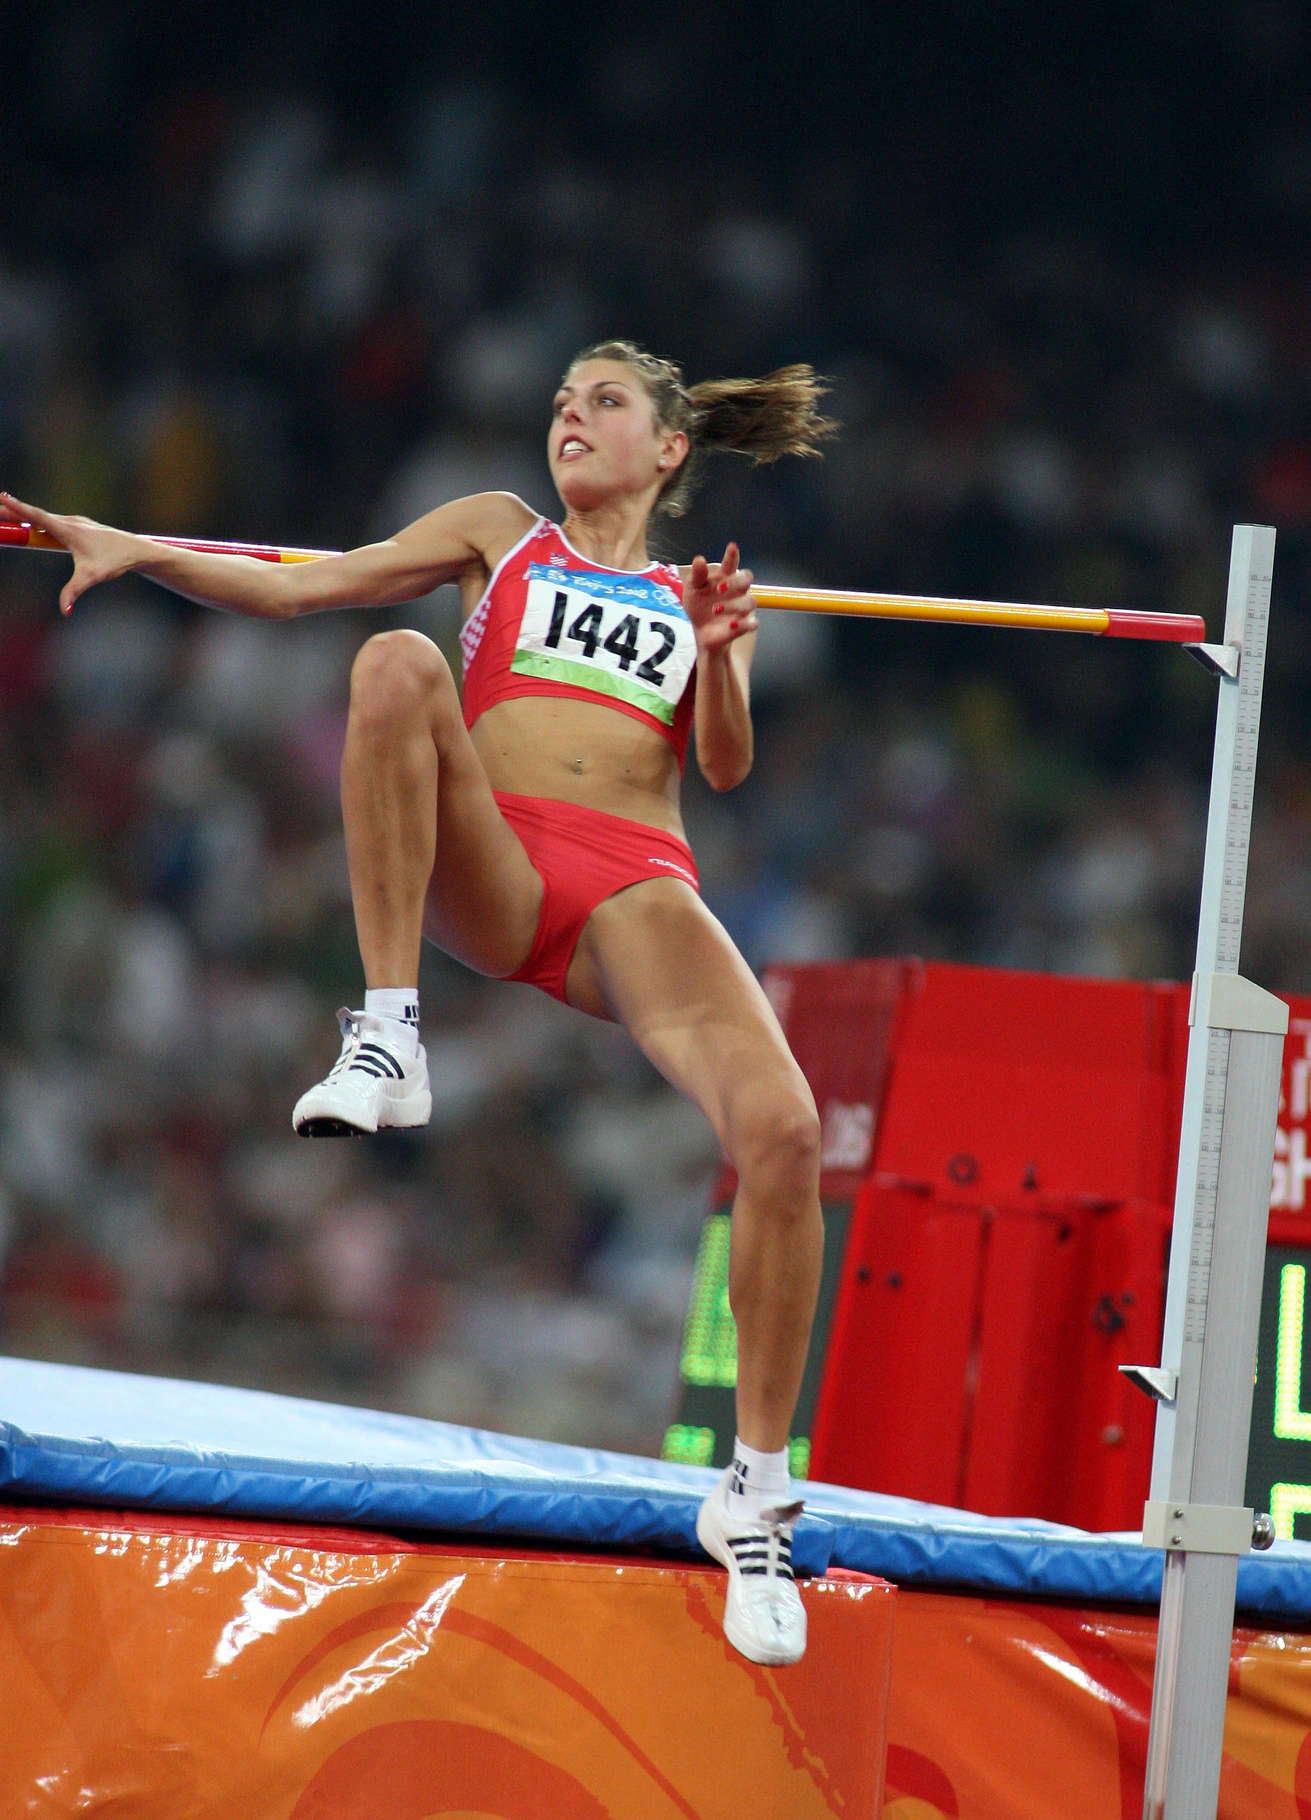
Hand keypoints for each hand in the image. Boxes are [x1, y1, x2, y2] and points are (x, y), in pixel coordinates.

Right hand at [0, 491, 147, 616]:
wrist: (136, 550)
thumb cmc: (115, 561)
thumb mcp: (92, 577)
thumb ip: (74, 592)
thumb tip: (64, 610)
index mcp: (69, 530)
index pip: (37, 517)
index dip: (18, 508)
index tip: (2, 498)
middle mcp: (70, 522)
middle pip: (36, 515)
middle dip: (14, 510)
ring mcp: (75, 522)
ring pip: (45, 517)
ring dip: (25, 514)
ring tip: (5, 512)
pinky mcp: (79, 526)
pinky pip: (53, 521)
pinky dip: (38, 519)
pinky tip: (30, 521)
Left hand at [684, 542, 757, 654]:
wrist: (699, 630)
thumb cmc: (699, 604)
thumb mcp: (693, 588)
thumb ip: (697, 574)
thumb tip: (699, 560)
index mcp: (724, 577)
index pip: (732, 564)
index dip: (733, 556)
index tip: (732, 547)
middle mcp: (736, 591)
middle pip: (746, 579)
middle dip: (736, 581)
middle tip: (720, 587)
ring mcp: (741, 608)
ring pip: (749, 602)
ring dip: (734, 605)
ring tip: (715, 609)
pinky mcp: (742, 625)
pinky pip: (751, 624)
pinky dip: (743, 624)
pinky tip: (731, 624)